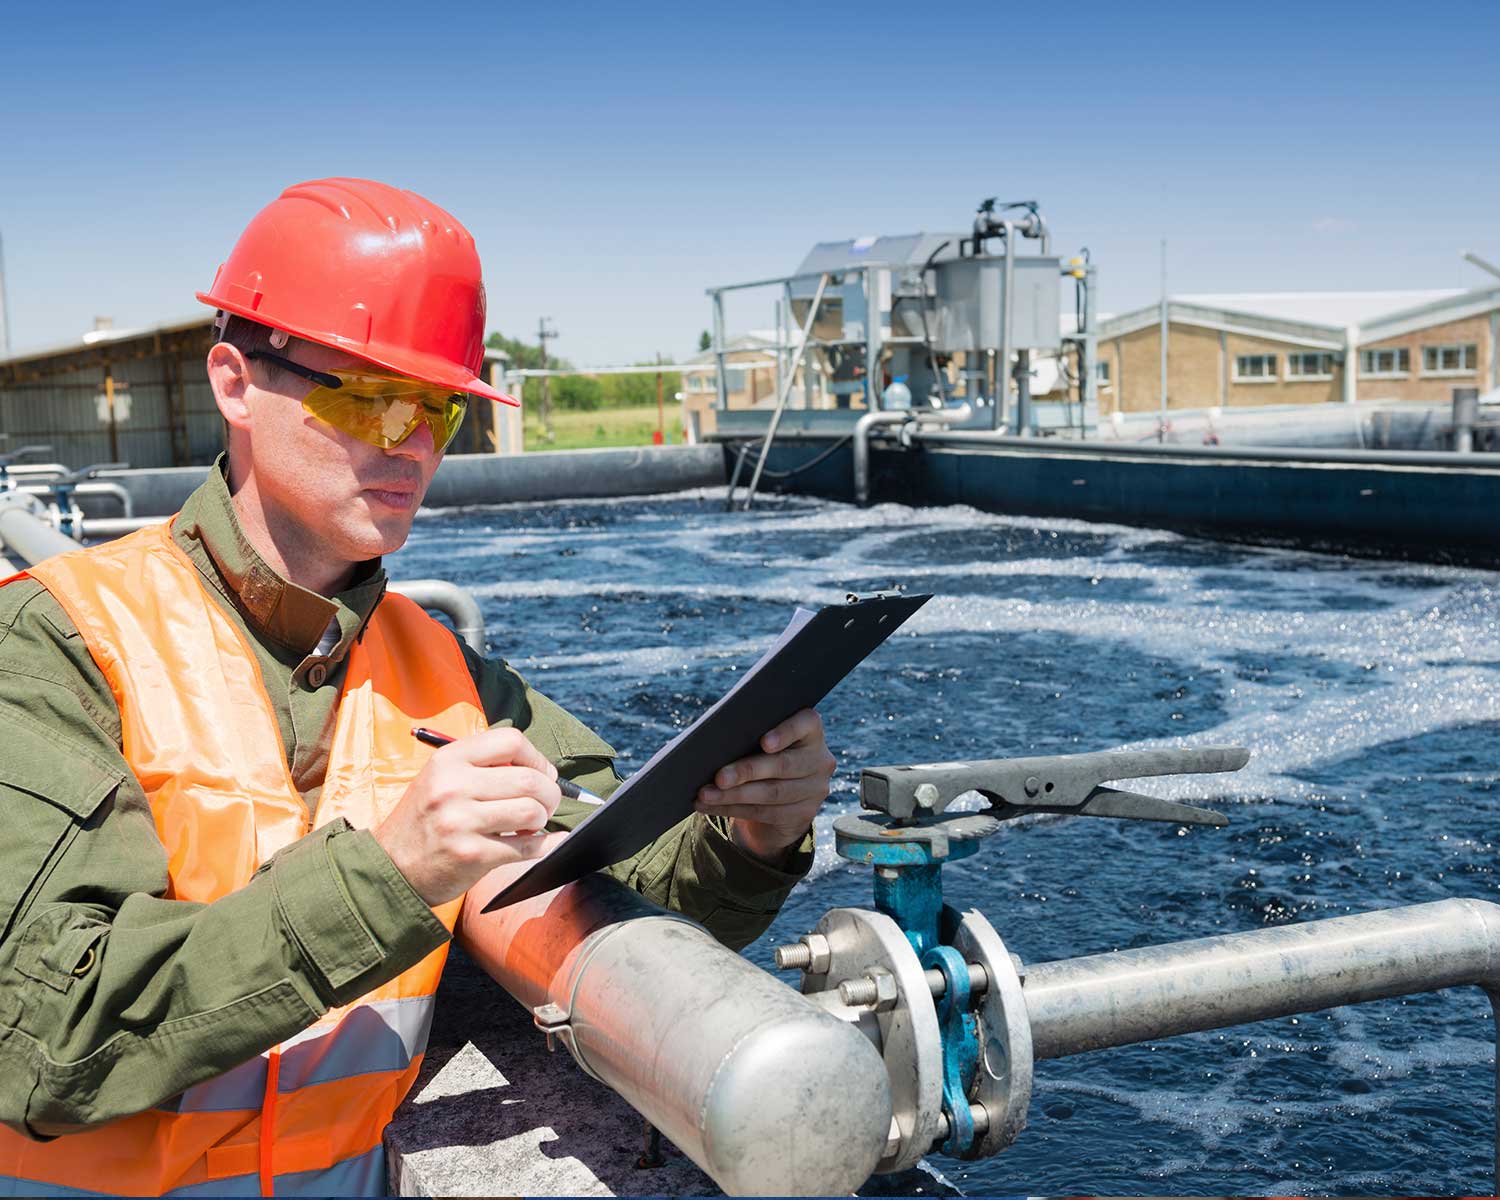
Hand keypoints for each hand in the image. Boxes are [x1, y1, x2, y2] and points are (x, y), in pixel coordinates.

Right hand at [375, 727, 562, 906]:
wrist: (392, 866)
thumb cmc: (426, 819)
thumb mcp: (441, 778)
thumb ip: (482, 766)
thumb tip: (541, 770)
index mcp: (448, 760)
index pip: (511, 741)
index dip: (537, 758)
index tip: (542, 773)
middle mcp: (453, 786)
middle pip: (529, 779)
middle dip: (549, 793)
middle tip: (546, 804)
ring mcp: (460, 821)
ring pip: (532, 812)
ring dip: (542, 819)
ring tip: (531, 824)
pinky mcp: (471, 855)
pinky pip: (526, 847)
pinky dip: (543, 845)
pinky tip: (542, 843)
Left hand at [695, 708, 836, 862]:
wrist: (779, 796)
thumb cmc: (759, 753)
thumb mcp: (759, 740)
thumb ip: (748, 733)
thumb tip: (711, 741)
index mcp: (811, 730)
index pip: (807, 723)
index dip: (786, 732)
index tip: (764, 742)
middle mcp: (820, 759)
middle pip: (783, 764)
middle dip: (747, 771)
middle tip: (718, 776)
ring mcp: (815, 789)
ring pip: (771, 793)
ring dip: (733, 795)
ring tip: (704, 794)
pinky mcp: (804, 814)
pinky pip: (764, 813)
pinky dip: (731, 809)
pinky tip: (709, 805)